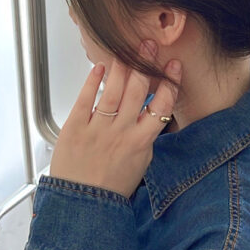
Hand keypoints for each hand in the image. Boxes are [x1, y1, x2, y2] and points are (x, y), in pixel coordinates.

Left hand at [49, 41, 181, 197]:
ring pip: (113, 91)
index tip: (173, 66)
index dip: (169, 83)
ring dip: (122, 67)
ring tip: (128, 49)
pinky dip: (93, 81)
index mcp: (141, 142)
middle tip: (149, 45)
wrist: (83, 204)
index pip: (161, 106)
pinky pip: (86, 99)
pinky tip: (100, 67)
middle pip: (137, 91)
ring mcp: (98, 128)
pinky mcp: (76, 128)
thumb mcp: (141, 163)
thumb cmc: (112, 187)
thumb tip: (149, 114)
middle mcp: (122, 132)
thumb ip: (146, 137)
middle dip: (145, 65)